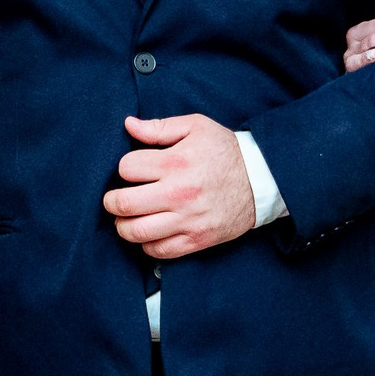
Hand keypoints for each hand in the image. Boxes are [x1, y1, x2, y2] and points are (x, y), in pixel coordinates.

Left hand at [105, 114, 256, 259]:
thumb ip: (160, 127)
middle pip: (123, 203)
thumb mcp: (196, 127)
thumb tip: (128, 125)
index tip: (132, 170)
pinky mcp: (197, 240)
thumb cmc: (226, 151)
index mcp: (176, 163)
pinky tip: (150, 231)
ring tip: (127, 217)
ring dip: (123, 225)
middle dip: (112, 200)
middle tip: (115, 198)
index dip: (124, 167)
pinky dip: (146, 243)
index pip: (127, 168)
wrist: (262, 180)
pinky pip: (158, 250)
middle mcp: (179, 193)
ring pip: (136, 232)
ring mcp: (188, 220)